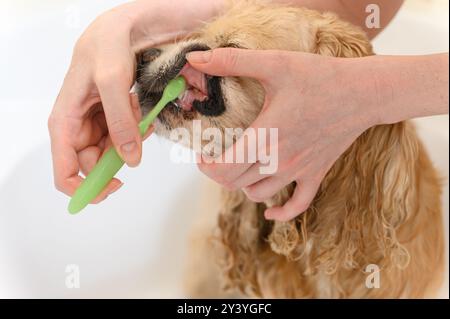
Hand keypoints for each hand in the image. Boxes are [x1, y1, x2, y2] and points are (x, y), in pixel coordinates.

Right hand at [48, 0, 223, 201]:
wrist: (125, 27)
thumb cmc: (107, 46)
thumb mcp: (112, 82)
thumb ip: (120, 122)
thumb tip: (129, 160)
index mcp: (64, 121)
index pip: (64, 171)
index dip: (86, 188)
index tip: (113, 186)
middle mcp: (78, 126)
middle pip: (94, 165)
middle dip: (118, 158)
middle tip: (136, 140)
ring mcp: (97, 122)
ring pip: (113, 151)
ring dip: (131, 141)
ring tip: (138, 113)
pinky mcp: (113, 117)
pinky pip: (126, 136)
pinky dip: (138, 130)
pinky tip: (141, 110)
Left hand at [187, 48, 379, 220]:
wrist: (364, 92)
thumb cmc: (319, 76)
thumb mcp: (274, 63)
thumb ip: (232, 61)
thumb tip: (196, 58)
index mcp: (266, 137)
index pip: (223, 170)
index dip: (205, 166)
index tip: (202, 151)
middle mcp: (280, 161)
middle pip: (235, 183)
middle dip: (219, 171)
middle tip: (217, 153)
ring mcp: (299, 171)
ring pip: (259, 194)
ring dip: (242, 184)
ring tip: (240, 166)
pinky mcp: (316, 175)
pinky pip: (298, 206)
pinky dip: (281, 213)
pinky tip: (270, 211)